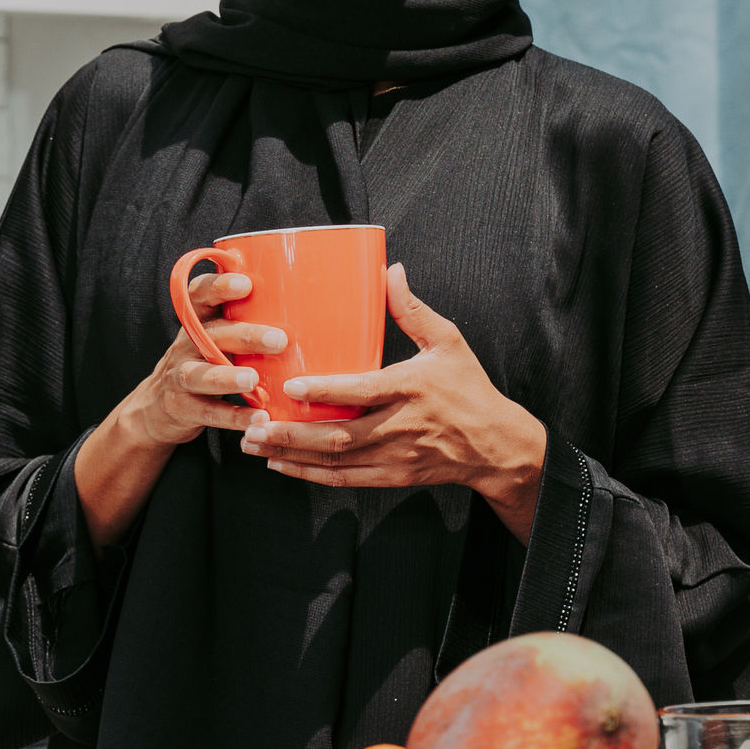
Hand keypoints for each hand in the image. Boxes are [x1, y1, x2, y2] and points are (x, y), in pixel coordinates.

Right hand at [71, 264, 269, 547]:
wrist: (159, 407)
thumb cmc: (205, 362)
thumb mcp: (215, 336)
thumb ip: (244, 319)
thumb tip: (306, 301)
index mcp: (198, 320)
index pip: (201, 294)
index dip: (220, 286)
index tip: (245, 283)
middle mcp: (186, 343)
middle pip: (213, 335)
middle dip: (246, 336)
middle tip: (279, 339)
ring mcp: (180, 376)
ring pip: (201, 374)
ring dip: (227, 377)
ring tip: (253, 380)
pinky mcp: (182, 407)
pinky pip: (209, 412)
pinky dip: (234, 417)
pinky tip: (259, 419)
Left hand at [243, 265, 548, 538]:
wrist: (496, 446)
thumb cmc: (470, 388)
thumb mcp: (448, 342)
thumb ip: (413, 309)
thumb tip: (389, 269)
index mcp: (412, 388)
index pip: (362, 391)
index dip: (324, 392)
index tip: (289, 386)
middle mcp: (401, 426)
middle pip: (339, 435)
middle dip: (291, 433)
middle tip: (253, 424)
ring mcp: (396, 456)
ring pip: (336, 461)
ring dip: (292, 455)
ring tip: (254, 444)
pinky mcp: (393, 476)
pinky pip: (345, 479)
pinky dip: (311, 475)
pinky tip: (282, 465)